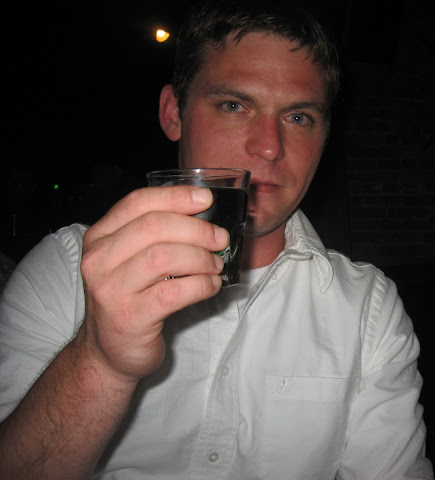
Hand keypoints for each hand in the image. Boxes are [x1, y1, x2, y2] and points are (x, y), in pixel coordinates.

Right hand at [76, 186, 228, 382]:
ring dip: (200, 258)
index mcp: (99, 238)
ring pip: (164, 257)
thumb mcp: (131, 260)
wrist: (109, 351)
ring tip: (216, 265)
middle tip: (220, 239)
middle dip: (196, 229)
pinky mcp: (129, 318)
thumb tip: (204, 214)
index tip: (206, 200)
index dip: (176, 197)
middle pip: (154, 227)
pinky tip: (211, 285)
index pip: (137, 203)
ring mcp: (111, 290)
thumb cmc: (130, 299)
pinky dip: (200, 285)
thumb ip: (155, 235)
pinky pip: (173, 292)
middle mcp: (98, 260)